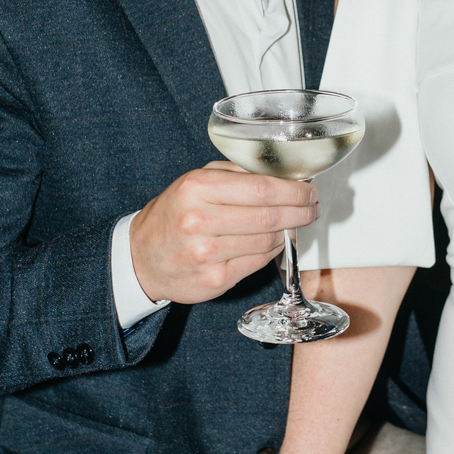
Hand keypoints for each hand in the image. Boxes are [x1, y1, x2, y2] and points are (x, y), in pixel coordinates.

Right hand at [129, 163, 318, 304]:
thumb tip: (280, 176)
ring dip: (288, 231)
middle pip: (269, 216)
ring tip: (294, 222)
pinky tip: (274, 241)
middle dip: (300, 211)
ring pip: (267, 241)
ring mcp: (207, 254)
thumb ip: (235, 174)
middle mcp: (200, 221)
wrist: (142, 257)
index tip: (308, 190)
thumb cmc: (173, 215)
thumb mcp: (195, 181)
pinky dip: (273, 250)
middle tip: (312, 207)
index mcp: (197, 189)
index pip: (261, 188)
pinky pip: (258, 262)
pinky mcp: (215, 280)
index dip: (293, 191)